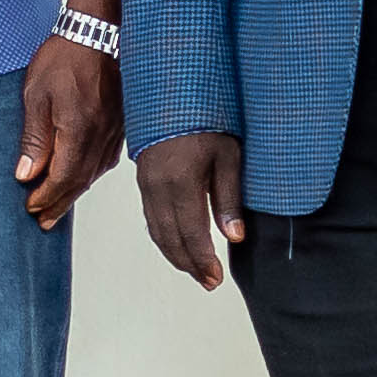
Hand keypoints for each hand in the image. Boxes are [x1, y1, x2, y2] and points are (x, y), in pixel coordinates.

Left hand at [15, 31, 125, 228]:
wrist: (102, 31)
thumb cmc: (66, 57)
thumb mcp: (36, 94)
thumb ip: (34, 138)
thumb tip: (26, 174)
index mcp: (79, 132)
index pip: (62, 178)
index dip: (46, 197)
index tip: (30, 208)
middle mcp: (101, 137)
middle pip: (79, 182)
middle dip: (59, 203)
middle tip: (43, 222)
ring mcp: (115, 131)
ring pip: (94, 173)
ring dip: (74, 191)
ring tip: (57, 206)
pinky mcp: (122, 124)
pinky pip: (106, 158)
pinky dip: (90, 174)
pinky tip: (82, 178)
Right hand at [138, 128, 245, 287]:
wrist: (175, 94)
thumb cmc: (208, 121)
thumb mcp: (229, 157)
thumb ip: (229, 198)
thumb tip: (234, 237)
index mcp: (181, 182)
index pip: (191, 233)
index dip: (203, 260)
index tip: (216, 278)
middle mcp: (157, 187)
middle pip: (170, 238)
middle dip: (189, 264)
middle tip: (208, 282)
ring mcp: (146, 184)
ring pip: (156, 230)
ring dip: (174, 254)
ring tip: (195, 271)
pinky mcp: (142, 180)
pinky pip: (150, 217)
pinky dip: (163, 238)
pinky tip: (176, 245)